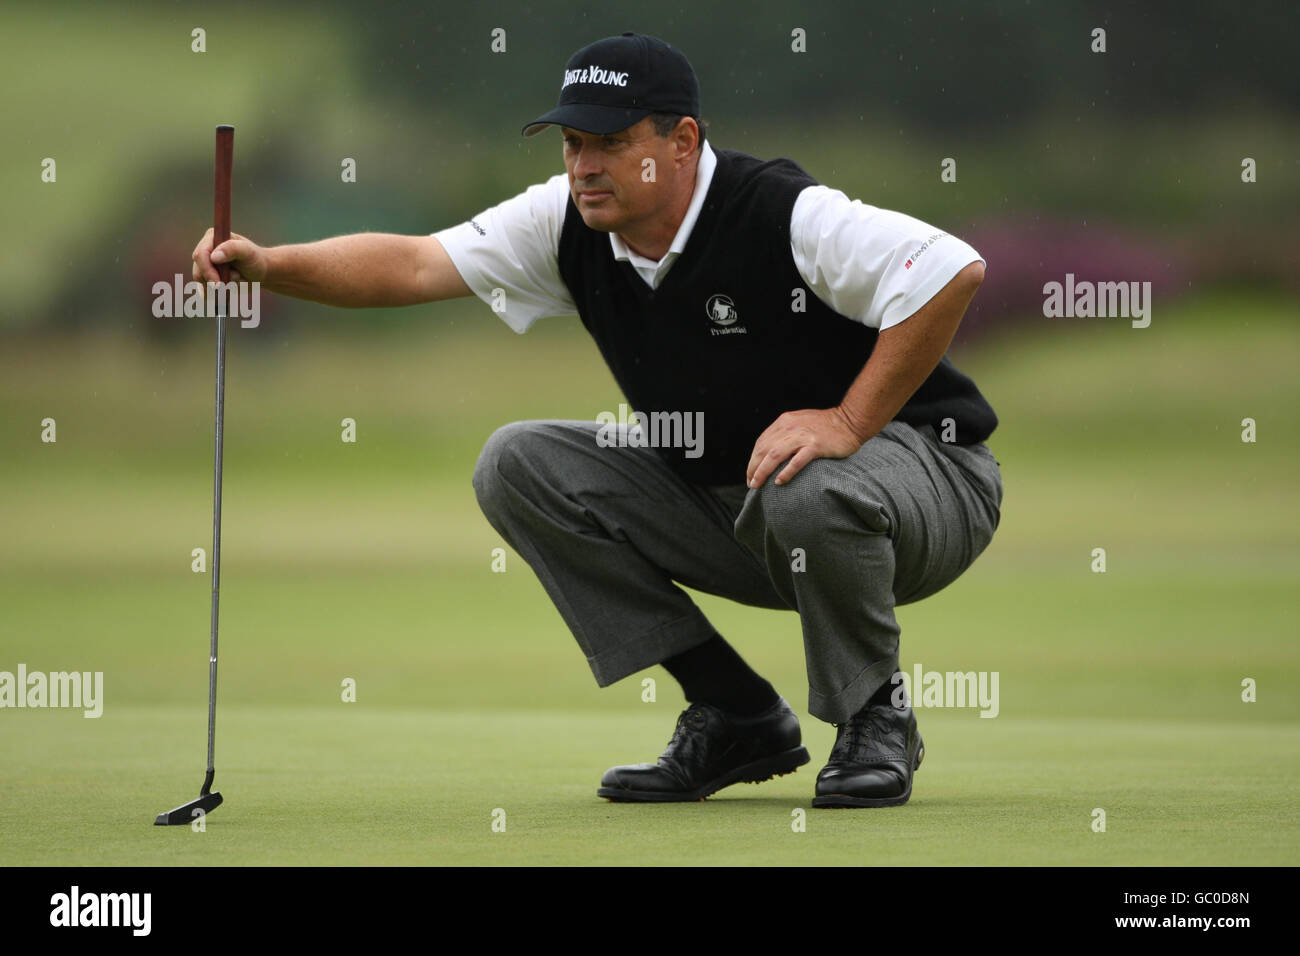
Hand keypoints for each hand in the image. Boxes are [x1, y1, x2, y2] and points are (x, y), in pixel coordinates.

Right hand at [191, 227, 267, 283]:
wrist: (261, 272)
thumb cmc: (255, 259)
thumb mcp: (248, 251)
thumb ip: (232, 249)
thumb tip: (214, 257)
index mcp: (212, 238)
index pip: (200, 255)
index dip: (207, 270)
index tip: (218, 283)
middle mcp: (205, 251)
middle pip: (198, 271)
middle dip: (215, 282)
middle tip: (234, 282)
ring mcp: (205, 265)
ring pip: (201, 282)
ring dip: (219, 287)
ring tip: (235, 280)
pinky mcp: (207, 277)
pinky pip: (204, 290)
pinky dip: (215, 294)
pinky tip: (227, 290)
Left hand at [745, 407, 867, 487]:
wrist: (851, 421)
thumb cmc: (826, 426)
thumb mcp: (800, 423)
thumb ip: (786, 433)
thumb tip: (771, 452)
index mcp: (784, 422)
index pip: (761, 442)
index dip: (753, 459)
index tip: (751, 473)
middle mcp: (790, 428)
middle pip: (764, 450)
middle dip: (753, 468)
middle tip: (751, 484)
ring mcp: (803, 436)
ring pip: (775, 455)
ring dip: (763, 471)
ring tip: (757, 485)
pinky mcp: (815, 446)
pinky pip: (796, 461)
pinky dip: (785, 472)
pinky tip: (779, 482)